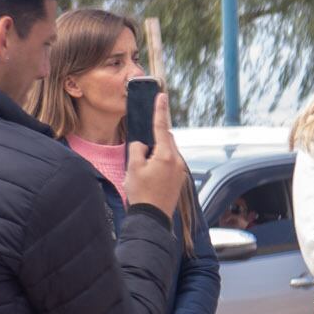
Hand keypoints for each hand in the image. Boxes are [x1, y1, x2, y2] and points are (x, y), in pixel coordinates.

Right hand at [119, 91, 191, 216]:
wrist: (152, 217)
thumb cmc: (141, 193)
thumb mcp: (133, 167)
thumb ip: (137, 149)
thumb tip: (142, 144)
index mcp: (166, 155)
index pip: (162, 127)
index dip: (160, 110)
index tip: (162, 96)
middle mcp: (177, 161)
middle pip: (167, 139)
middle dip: (156, 137)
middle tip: (143, 144)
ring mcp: (180, 170)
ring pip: (168, 152)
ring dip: (157, 151)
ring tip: (144, 166)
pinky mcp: (179, 179)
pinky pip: (170, 163)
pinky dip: (160, 161)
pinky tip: (151, 172)